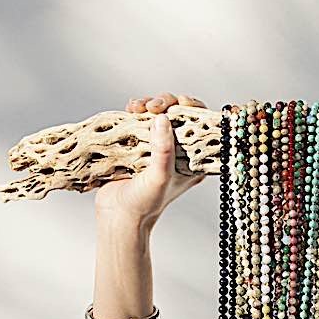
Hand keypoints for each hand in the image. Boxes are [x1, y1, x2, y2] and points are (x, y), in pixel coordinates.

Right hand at [95, 92, 208, 226]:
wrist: (117, 215)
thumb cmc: (144, 204)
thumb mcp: (159, 177)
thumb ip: (164, 150)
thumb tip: (162, 119)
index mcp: (192, 160)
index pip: (201, 126)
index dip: (194, 109)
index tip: (181, 103)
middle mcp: (178, 150)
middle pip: (179, 114)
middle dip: (167, 104)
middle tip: (153, 107)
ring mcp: (157, 145)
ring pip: (159, 113)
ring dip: (149, 104)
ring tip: (137, 107)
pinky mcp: (138, 143)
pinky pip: (141, 119)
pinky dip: (136, 110)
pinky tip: (130, 109)